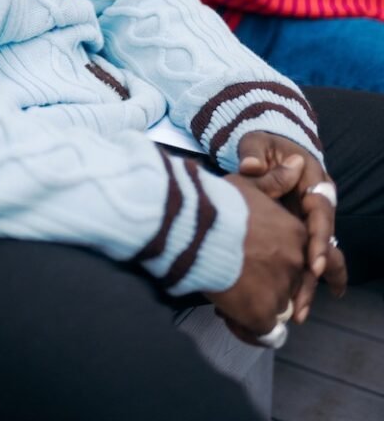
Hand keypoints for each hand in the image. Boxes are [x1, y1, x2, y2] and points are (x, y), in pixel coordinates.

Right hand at [206, 167, 306, 340]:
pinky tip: (226, 313)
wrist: (192, 225)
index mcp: (297, 234)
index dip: (282, 266)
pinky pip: (262, 333)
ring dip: (254, 306)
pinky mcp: (261, 314)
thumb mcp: (248, 185)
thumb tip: (299, 164)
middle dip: (266, 286)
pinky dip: (245, 328)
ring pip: (274, 309)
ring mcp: (280, 290)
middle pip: (289, 286)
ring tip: (225, 292)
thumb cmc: (217, 202)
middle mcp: (296, 263)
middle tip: (237, 279)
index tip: (266, 267)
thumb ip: (275, 180)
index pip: (306, 260)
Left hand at [237, 131, 346, 319]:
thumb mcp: (258, 143)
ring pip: (314, 259)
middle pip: (325, 245)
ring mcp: (305, 223)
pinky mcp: (293, 236)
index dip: (320, 241)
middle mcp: (315, 207)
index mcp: (314, 183)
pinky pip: (299, 261)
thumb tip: (251, 165)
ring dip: (306, 287)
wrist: (262, 152)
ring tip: (297, 314)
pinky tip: (287, 305)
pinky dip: (294, 282)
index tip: (314, 264)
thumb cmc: (263, 148)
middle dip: (317, 277)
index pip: (322, 214)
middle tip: (304, 305)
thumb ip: (254, 153)